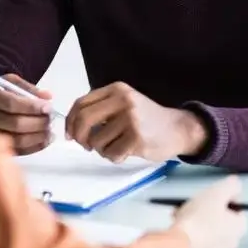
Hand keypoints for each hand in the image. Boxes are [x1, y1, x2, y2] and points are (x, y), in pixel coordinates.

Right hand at [0, 73, 53, 154]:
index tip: (47, 108)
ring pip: (17, 140)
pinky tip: (44, 140)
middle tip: (50, 120)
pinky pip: (17, 151)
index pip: (11, 103)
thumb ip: (28, 88)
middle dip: (38, 123)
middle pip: (15, 123)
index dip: (31, 107)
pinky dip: (34, 147)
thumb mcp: (10, 82)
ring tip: (49, 131)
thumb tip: (47, 97)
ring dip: (38, 137)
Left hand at [65, 82, 206, 162]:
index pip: (81, 103)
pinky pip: (111, 153)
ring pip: (97, 140)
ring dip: (101, 150)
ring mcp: (131, 119)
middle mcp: (123, 101)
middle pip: (84, 119)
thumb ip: (101, 109)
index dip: (70, 121)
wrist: (178, 129)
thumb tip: (71, 128)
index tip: (69, 134)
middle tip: (85, 145)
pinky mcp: (137, 138)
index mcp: (116, 90)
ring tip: (114, 147)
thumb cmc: (146, 119)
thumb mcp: (124, 104)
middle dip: (79, 136)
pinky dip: (113, 157)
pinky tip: (125, 152)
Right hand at [170, 175, 246, 247]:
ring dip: (194, 215)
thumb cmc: (200, 217)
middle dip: (205, 206)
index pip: (235, 206)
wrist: (179, 244)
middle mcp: (231, 241)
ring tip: (181, 211)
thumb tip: (236, 184)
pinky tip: (178, 221)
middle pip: (219, 216)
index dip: (222, 196)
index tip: (209, 195)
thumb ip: (231, 185)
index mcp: (239, 227)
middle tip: (193, 202)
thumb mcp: (217, 193)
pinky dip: (189, 227)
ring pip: (206, 225)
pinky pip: (197, 235)